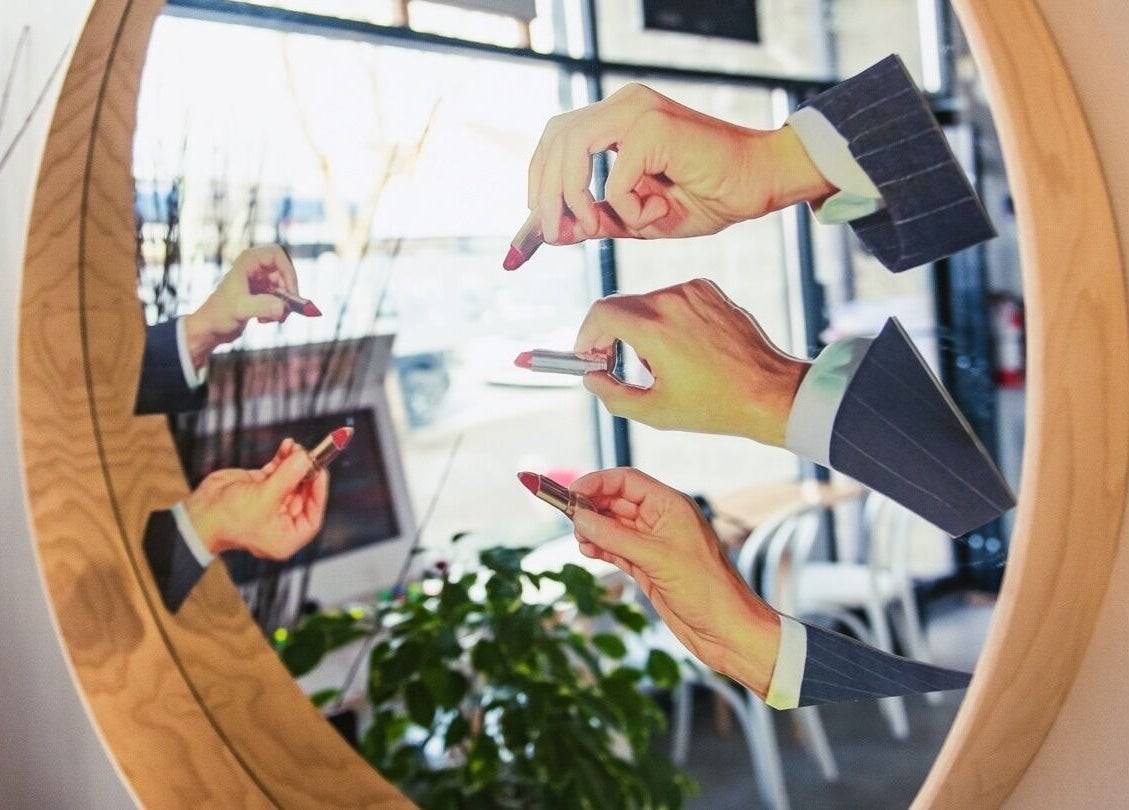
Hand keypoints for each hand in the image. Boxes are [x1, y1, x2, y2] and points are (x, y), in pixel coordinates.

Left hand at [183, 244, 299, 368]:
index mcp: (248, 261)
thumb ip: (262, 307)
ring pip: (284, 288)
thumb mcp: (240, 309)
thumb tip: (282, 308)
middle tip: (286, 310)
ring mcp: (259, 281)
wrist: (210, 328)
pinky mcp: (261, 294)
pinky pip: (279, 299)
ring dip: (282, 305)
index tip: (290, 292)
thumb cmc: (219, 315)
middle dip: (288, 293)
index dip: (288, 271)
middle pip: (284, 273)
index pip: (277, 254)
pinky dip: (277, 310)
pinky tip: (263, 320)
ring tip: (271, 319)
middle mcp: (255, 267)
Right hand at [183, 438, 328, 559]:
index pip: (312, 515)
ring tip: (296, 447)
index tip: (321, 472)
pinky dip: (283, 459)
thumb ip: (288, 477)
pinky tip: (287, 446)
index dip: (319, 493)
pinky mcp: (261, 488)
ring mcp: (272, 503)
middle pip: (304, 494)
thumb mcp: (264, 498)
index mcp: (286, 537)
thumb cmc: (228, 518)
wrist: (199, 513)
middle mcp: (281, 521)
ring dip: (296, 462)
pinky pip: (279, 472)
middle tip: (309, 454)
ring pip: (292, 480)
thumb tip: (306, 459)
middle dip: (307, 472)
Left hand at [522, 83, 834, 245]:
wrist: (761, 183)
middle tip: (557, 234)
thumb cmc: (709, 197)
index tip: (537, 231)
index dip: (538, 182)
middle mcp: (624, 105)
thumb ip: (600, 218)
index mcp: (618, 118)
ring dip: (572, 197)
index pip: (558, 140)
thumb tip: (557, 230)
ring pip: (572, 150)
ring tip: (594, 229)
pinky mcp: (654, 127)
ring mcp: (638, 111)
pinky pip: (616, 178)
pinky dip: (627, 207)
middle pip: (555, 138)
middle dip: (544, 192)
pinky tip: (656, 214)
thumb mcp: (640, 217)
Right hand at [570, 467, 779, 697]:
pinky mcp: (647, 566)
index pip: (627, 481)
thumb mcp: (656, 558)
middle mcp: (661, 520)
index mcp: (670, 506)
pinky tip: (588, 551)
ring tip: (580, 539)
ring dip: (593, 529)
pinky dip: (600, 547)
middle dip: (591, 506)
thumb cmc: (706, 589)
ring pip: (614, 526)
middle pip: (617, 501)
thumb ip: (615, 537)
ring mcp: (653, 544)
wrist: (727, 631)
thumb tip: (580, 518)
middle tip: (568, 519)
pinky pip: (616, 548)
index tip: (570, 492)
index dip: (597, 482)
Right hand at [574, 278, 807, 445]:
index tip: (588, 355)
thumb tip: (591, 378)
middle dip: (611, 335)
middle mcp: (671, 300)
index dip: (587, 335)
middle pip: (621, 307)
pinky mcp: (708, 290)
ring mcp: (692, 291)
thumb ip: (612, 394)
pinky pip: (672, 299)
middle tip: (615, 364)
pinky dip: (666, 320)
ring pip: (646, 303)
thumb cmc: (714, 406)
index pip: (601, 313)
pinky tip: (682, 349)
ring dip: (640, 328)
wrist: (768, 392)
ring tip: (659, 364)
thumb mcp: (655, 411)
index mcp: (654, 328)